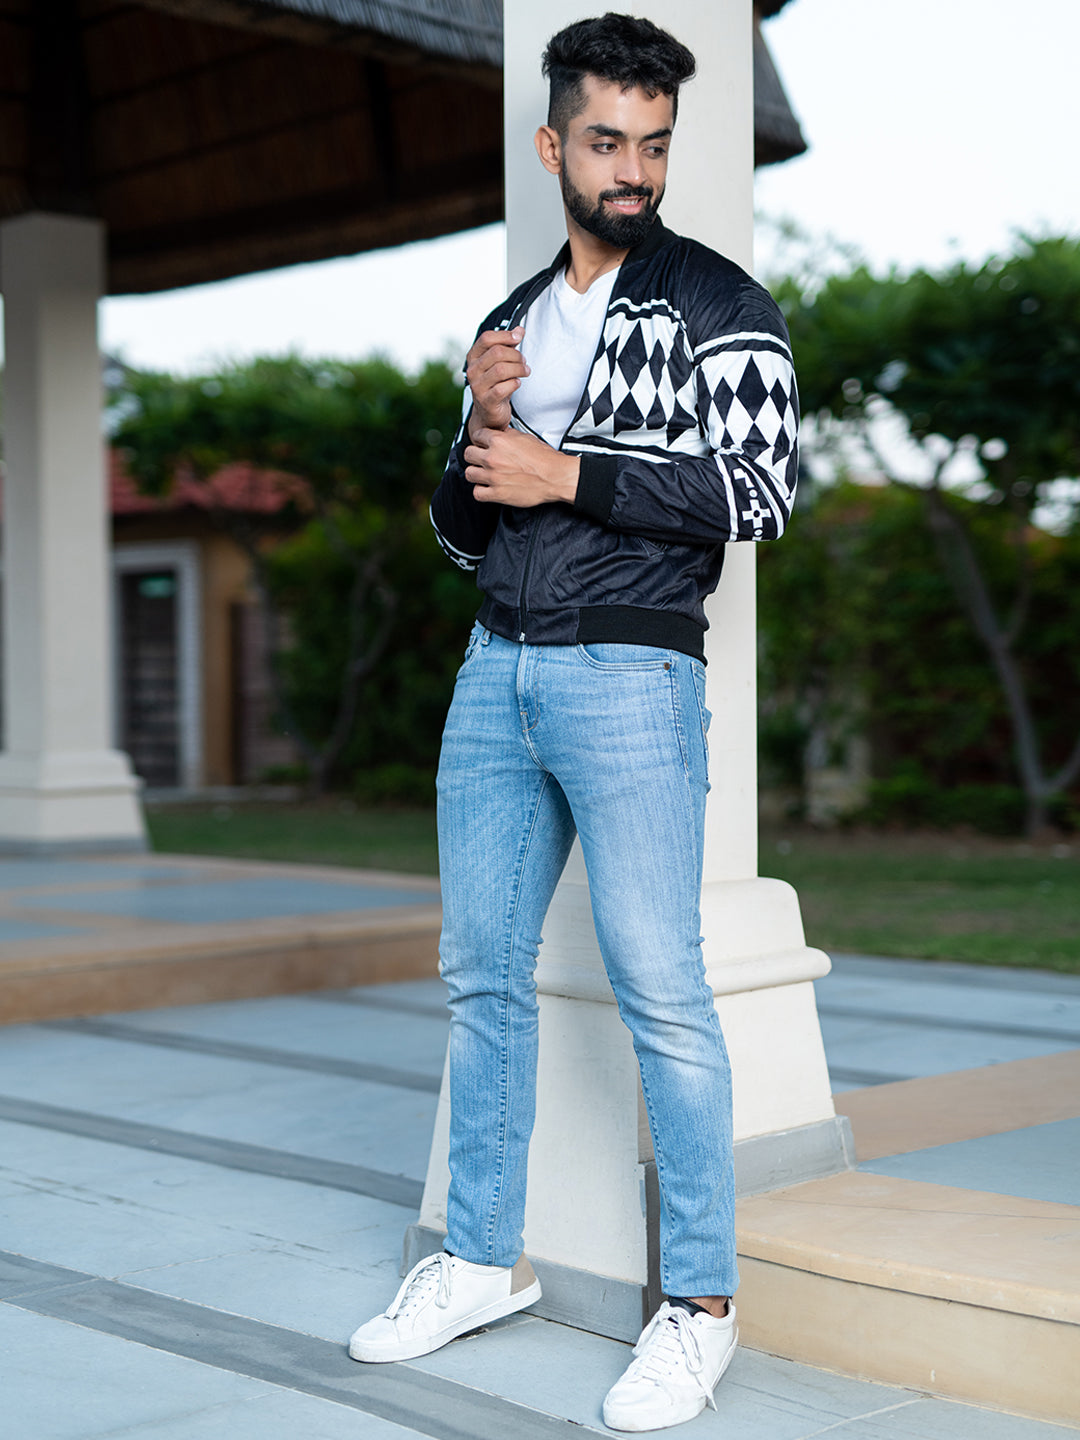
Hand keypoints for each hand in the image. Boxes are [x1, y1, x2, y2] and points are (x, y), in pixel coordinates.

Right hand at [465, 327, 528, 434]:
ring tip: (525, 371)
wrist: (489, 413)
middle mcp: (472, 370)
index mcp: (474, 357)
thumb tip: (520, 330)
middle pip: (497, 352)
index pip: (487, 338)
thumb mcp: (501, 362)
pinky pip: (503, 388)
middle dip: (516, 355)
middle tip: (524, 361)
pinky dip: (514, 383)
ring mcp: (477, 386)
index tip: (518, 338)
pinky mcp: (486, 401)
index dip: (505, 335)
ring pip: (501, 369)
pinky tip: (517, 383)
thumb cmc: (495, 384)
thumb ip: (509, 345)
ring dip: (518, 369)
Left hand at [465, 426, 579, 507]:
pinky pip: (477, 493)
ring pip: (469, 474)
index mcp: (498, 441)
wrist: (555, 476)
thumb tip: (499, 433)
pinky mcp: (497, 494)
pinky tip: (488, 488)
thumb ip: (508, 435)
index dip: (481, 440)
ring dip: (476, 474)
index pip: (477, 436)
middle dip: (475, 456)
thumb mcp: (525, 438)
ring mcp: (493, 477)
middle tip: (483, 460)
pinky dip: (481, 491)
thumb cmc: (544, 458)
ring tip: (484, 475)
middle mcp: (492, 458)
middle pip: (468, 454)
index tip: (485, 445)